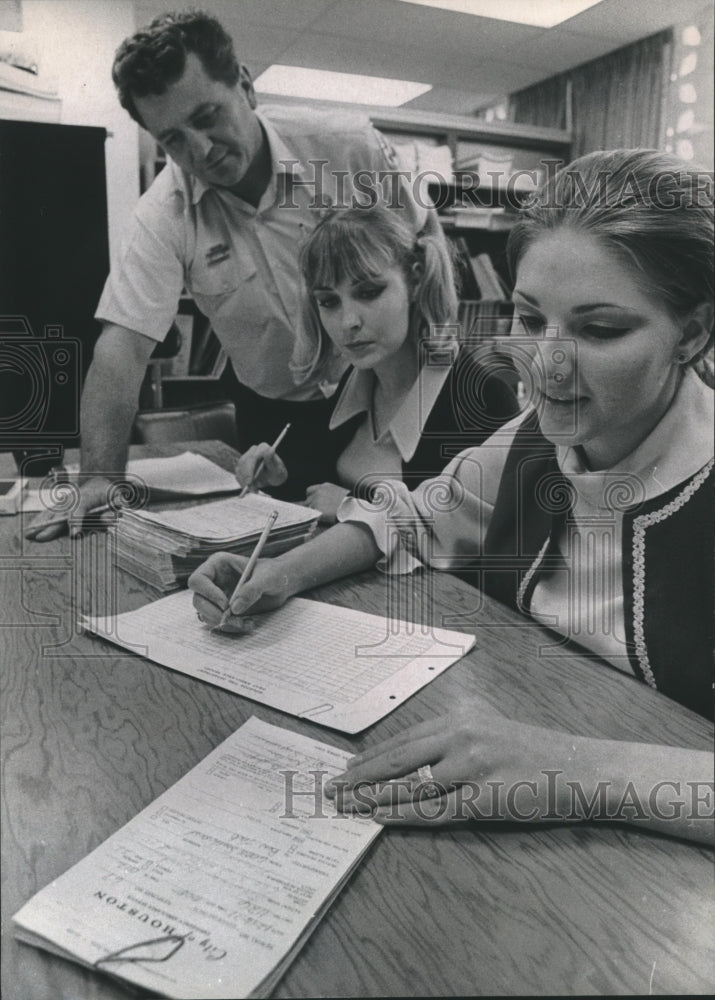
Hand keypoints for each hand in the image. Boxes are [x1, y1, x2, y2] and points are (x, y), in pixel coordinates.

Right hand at [24, 476, 113, 541]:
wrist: (101, 483)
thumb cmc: (110, 496)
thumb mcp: (117, 501)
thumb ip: (113, 511)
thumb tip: (107, 519)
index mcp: (88, 497)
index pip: (80, 510)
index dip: (76, 522)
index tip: (74, 534)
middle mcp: (74, 498)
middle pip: (60, 513)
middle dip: (49, 525)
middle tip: (39, 537)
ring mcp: (66, 500)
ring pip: (51, 512)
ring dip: (40, 523)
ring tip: (29, 533)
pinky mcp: (62, 504)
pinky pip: (49, 512)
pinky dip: (39, 519)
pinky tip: (30, 527)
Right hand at [188, 552, 292, 632]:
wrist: (281, 584)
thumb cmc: (274, 573)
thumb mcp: (267, 577)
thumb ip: (252, 589)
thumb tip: (235, 608)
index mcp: (217, 565)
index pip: (198, 580)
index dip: (208, 593)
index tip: (225, 604)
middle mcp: (213, 581)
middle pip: (198, 601)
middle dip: (214, 613)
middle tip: (233, 619)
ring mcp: (216, 597)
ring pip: (206, 615)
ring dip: (225, 623)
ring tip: (247, 622)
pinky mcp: (223, 611)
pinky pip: (219, 623)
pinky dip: (232, 628)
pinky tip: (248, 624)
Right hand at [235, 444, 287, 491]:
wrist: (273, 476)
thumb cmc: (277, 472)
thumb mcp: (277, 469)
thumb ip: (272, 460)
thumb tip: (270, 450)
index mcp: (263, 448)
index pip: (253, 457)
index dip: (249, 469)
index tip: (249, 482)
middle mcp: (253, 450)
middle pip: (244, 463)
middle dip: (246, 478)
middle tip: (251, 489)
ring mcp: (246, 457)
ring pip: (239, 469)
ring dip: (244, 482)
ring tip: (254, 490)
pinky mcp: (241, 465)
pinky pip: (238, 474)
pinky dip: (242, 482)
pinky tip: (250, 488)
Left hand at [303, 482, 349, 523]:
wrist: (352, 508)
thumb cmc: (348, 502)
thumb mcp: (338, 492)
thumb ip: (328, 493)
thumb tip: (324, 500)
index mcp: (324, 487)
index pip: (309, 491)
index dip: (311, 497)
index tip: (314, 502)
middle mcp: (318, 492)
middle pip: (307, 500)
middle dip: (312, 505)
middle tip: (320, 511)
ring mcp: (316, 500)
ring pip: (309, 508)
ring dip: (314, 512)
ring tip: (324, 515)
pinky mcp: (316, 509)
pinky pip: (311, 514)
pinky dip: (315, 517)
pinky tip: (323, 518)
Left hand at [325, 701, 600, 826]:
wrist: (580, 768)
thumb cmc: (535, 752)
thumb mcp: (490, 728)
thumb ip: (454, 736)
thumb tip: (411, 754)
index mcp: (460, 717)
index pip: (403, 739)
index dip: (371, 755)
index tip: (347, 767)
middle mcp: (461, 735)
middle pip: (398, 759)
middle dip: (360, 775)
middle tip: (331, 788)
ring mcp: (471, 767)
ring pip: (409, 786)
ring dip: (373, 797)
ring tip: (346, 806)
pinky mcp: (483, 798)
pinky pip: (433, 811)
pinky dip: (402, 815)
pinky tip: (380, 818)